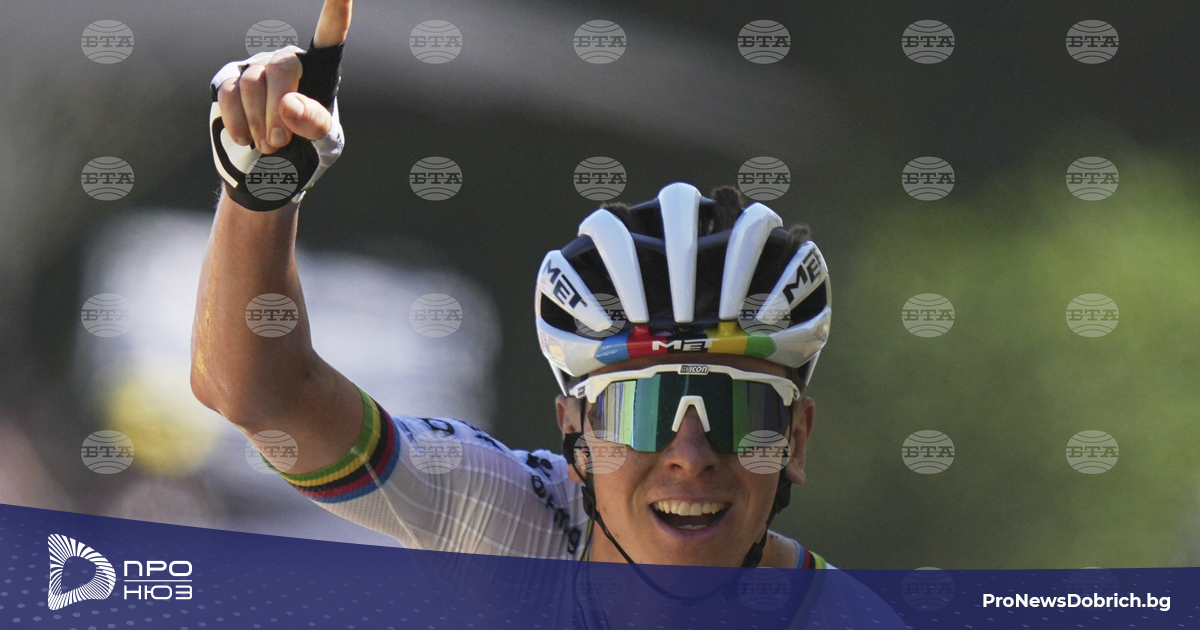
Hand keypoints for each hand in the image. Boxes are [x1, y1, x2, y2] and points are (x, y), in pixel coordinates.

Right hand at [214, 0, 351, 153]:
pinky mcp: (229, 80)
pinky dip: (237, 120)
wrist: (271, 174)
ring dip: (258, 121)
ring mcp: (256, 68)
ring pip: (252, 84)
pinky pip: (228, 93)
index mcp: (320, 72)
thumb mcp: (324, 145)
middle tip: (279, 144)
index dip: (335, 13)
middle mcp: (288, 62)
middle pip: (281, 70)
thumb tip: (288, 104)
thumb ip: (315, 125)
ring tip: (267, 147)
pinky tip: (245, 139)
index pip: (329, 37)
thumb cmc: (308, 153)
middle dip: (277, 111)